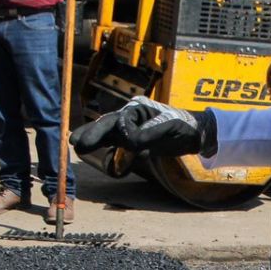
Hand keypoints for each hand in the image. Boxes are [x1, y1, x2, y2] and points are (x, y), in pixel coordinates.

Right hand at [70, 96, 213, 157]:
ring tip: (79, 147)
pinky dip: (112, 153)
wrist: (196, 134)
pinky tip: (105, 161)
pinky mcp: (136, 141)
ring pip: (109, 135)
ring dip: (96, 141)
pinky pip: (118, 146)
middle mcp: (132, 116)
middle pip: (107, 124)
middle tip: (74, 142)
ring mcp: (133, 128)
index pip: (119, 120)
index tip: (123, 144)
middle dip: (91, 133)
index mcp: (138, 108)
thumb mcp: (167, 128)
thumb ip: (146, 134)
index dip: (116, 132)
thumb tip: (128, 141)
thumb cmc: (183, 126)